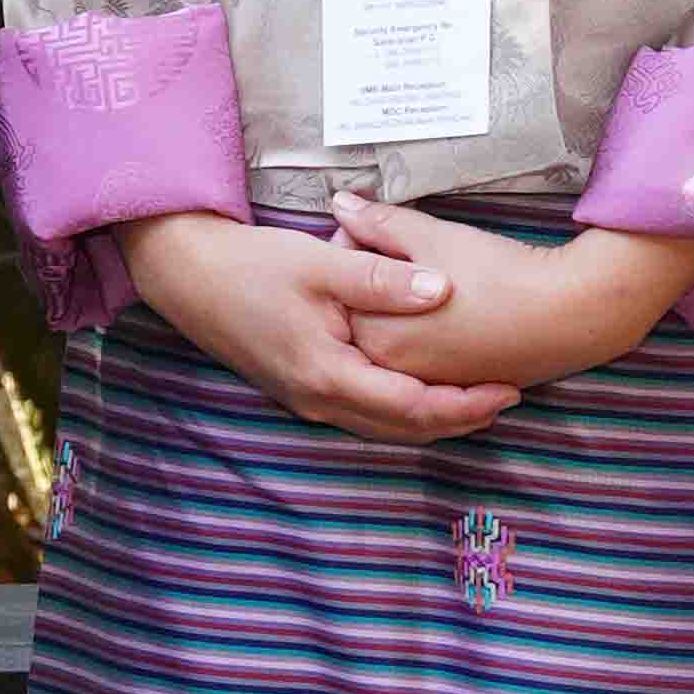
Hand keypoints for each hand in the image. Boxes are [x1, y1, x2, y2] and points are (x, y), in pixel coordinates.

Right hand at [114, 208, 514, 447]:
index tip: (509, 389)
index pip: (415, 408)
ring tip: (475, 400)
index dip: (466, 403)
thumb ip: (383, 278)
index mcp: (328, 374)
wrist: (185, 274)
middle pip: (403, 429)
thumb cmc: (249, 265)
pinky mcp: (298, 390)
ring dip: (431, 420)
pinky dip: (401, 411)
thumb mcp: (320, 263)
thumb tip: (444, 289)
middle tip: (505, 398)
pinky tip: (420, 392)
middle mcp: (318, 400)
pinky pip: (362, 415)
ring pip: (383, 428)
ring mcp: (305, 400)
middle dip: (458, 418)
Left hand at [341, 205, 693, 396]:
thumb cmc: (498, 272)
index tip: (382, 229)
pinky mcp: (455, 388)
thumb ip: (378, 223)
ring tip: (436, 275)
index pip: (342, 286)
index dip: (358, 248)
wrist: (570, 313)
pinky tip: (452, 305)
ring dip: (400, 308)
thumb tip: (338, 204)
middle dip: (375, 281)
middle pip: (364, 315)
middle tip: (409, 248)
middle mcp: (391, 370)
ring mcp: (423, 384)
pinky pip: (423, 358)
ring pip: (394, 337)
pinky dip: (426, 332)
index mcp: (374, 333)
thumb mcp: (431, 236)